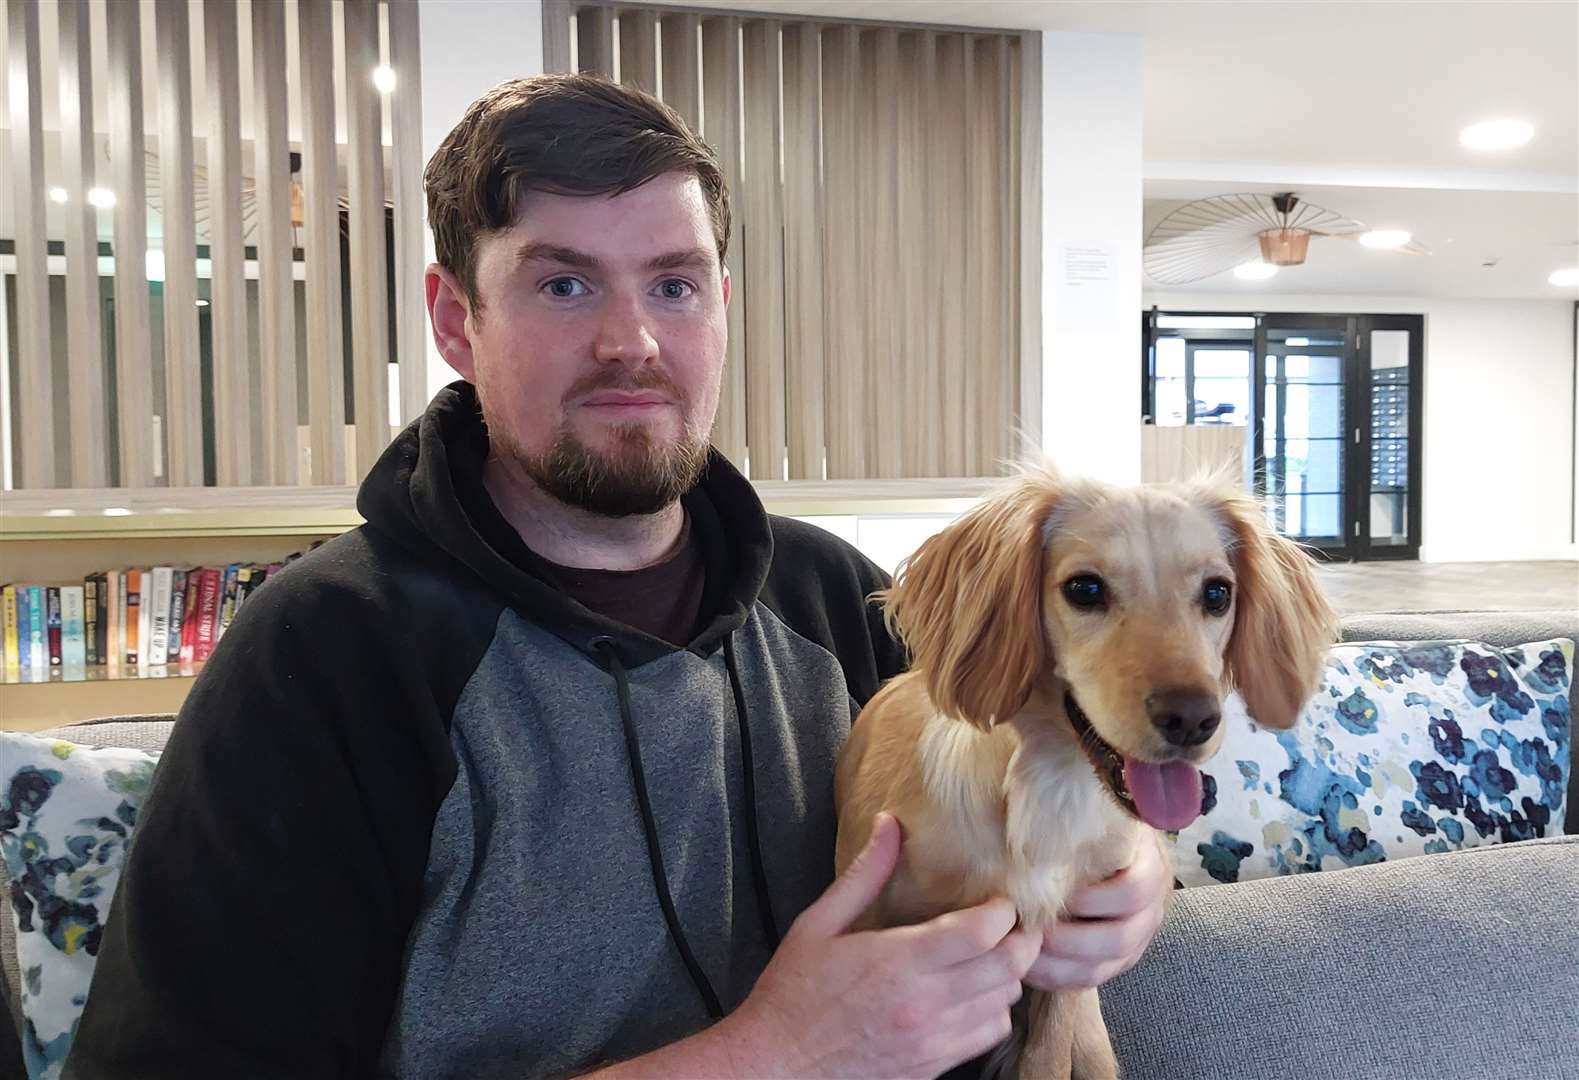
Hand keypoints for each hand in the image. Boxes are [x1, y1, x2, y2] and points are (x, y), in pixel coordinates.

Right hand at [724, 813, 1040, 1079]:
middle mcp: (924, 1003)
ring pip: (1005, 1002)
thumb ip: (865, 875)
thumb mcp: (818, 924)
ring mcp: (932, 1040)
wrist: (776, 1066)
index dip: (1003, 911)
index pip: (983, 932)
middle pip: (1008, 967)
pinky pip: (988, 1035)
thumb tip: (890, 824)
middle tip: (1012, 923)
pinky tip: (974, 994)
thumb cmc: (792, 992)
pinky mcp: (933, 1066)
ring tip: (992, 955)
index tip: (997, 898)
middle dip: (1021, 940)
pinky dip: (994, 1011)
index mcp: (897, 961)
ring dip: (1008, 975)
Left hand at [1025, 834, 1171, 991]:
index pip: (1133, 891)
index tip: (1055, 893)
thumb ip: (1077, 824)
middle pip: (1119, 938)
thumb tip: (1034, 828)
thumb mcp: (1097, 818)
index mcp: (1151, 868)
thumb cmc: (1094, 828)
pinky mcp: (1118, 961)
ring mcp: (1137, 940)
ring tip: (1022, 950)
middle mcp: (1152, 909)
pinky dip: (1057, 978)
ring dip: (1059, 964)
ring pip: (1104, 966)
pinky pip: (1090, 979)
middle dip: (1070, 939)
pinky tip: (1027, 967)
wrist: (1112, 850)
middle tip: (1030, 928)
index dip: (1093, 899)